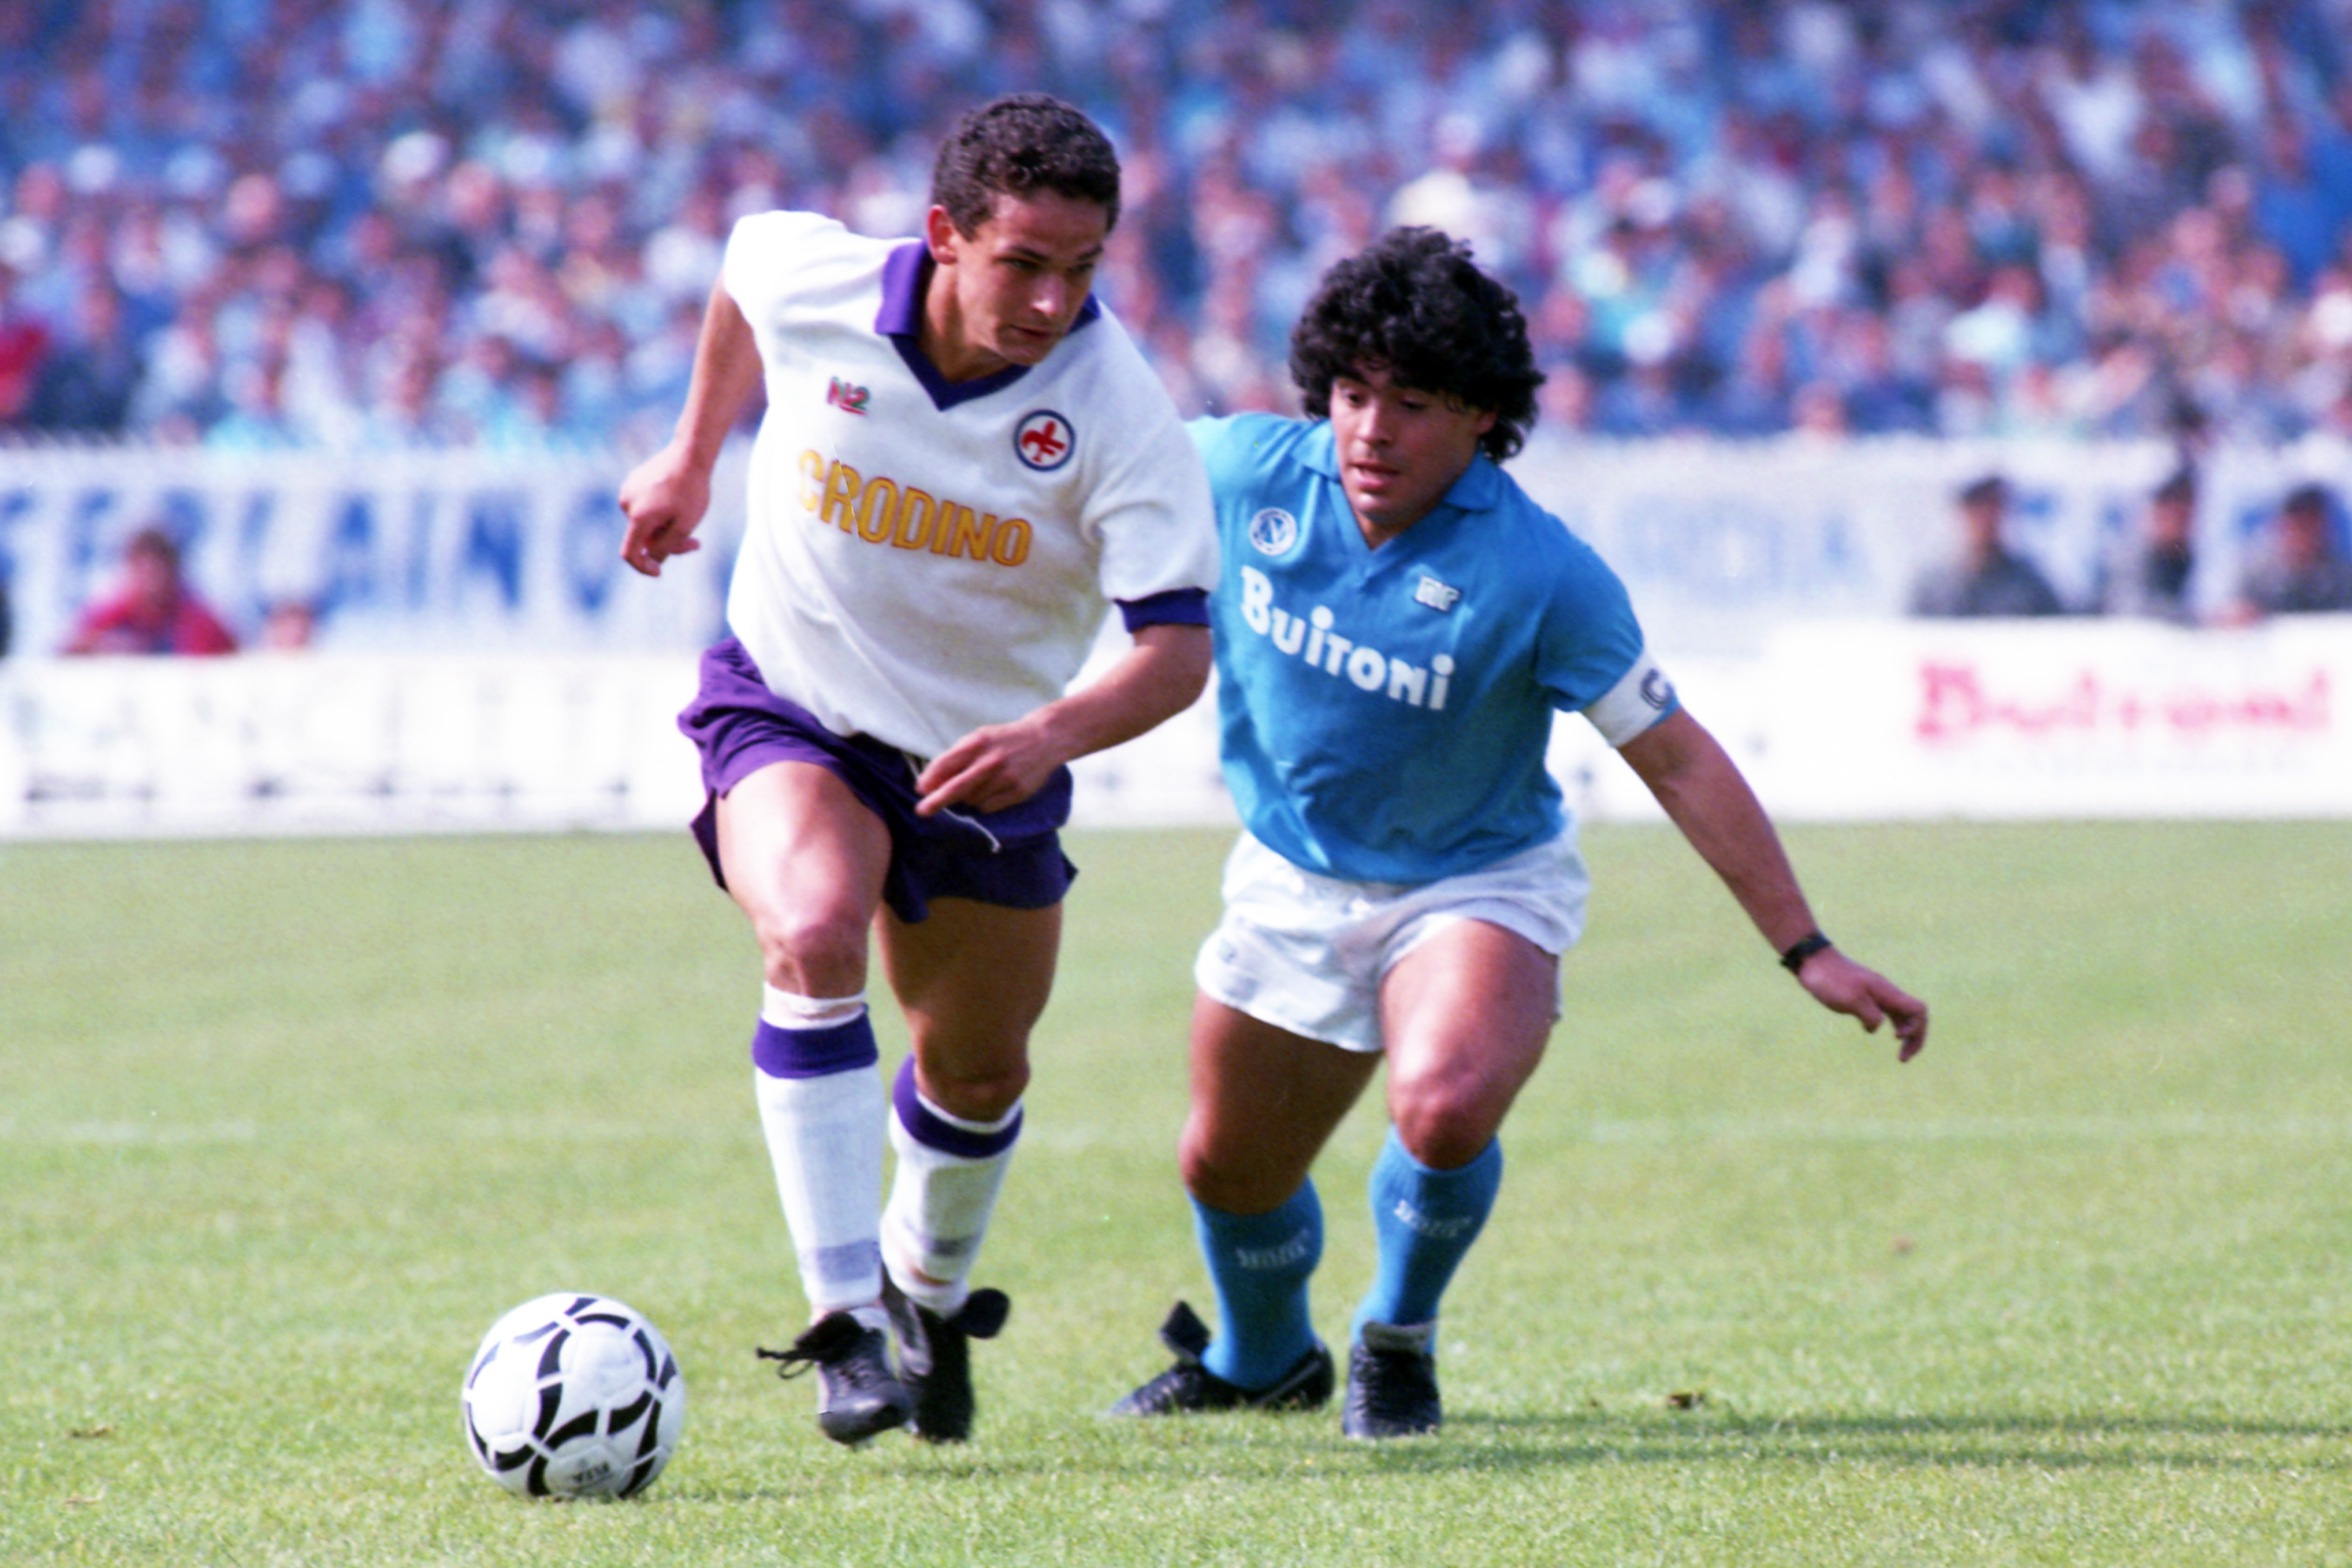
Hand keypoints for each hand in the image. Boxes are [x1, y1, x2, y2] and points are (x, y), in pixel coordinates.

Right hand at [618, 442, 710, 576]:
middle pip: (642, 537)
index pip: (629, 553)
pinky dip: (660, 512)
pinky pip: (645, 506)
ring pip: (645, 522)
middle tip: (696, 543)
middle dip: (667, 544)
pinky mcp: (633, 481)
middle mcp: (627, 503)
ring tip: (689, 514)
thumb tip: (651, 559)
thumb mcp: (684, 525)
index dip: (642, 567)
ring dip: (665, 527)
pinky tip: (679, 499)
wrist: (690, 453)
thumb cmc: (691, 490)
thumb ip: (667, 547)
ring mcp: (628, 490)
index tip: (658, 572)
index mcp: (638, 517)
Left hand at [914, 717, 1061, 816]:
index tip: (920, 790)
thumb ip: (955, 757)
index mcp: (978, 743)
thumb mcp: (979, 738)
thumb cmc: (1004, 740)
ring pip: (971, 799)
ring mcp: (1005, 778)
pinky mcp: (1017, 792)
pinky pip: (988, 806)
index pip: (947, 763)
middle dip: (937, 801)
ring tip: (981, 781)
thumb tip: (929, 784)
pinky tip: (993, 788)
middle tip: (921, 811)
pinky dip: (983, 802)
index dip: (930, 779)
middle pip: (957, 787)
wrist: (1044, 739)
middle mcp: (991, 761)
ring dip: (967, 796)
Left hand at [1794, 948, 1928, 1061]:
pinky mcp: (1864, 995)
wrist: (1812, 961)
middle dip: (1915, 1038)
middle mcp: (1886, 992)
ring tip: (1900, 1055)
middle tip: (1903, 1059)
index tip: (1895, 1037)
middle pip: (1915, 1016)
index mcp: (1887, 992)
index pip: (1918, 1010)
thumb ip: (1870, 1015)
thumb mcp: (1851, 999)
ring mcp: (1876, 993)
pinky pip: (1886, 1011)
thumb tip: (1876, 1028)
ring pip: (1902, 1015)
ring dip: (1905, 1034)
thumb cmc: (1830, 979)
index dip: (1915, 1028)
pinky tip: (1871, 1030)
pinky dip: (1888, 1024)